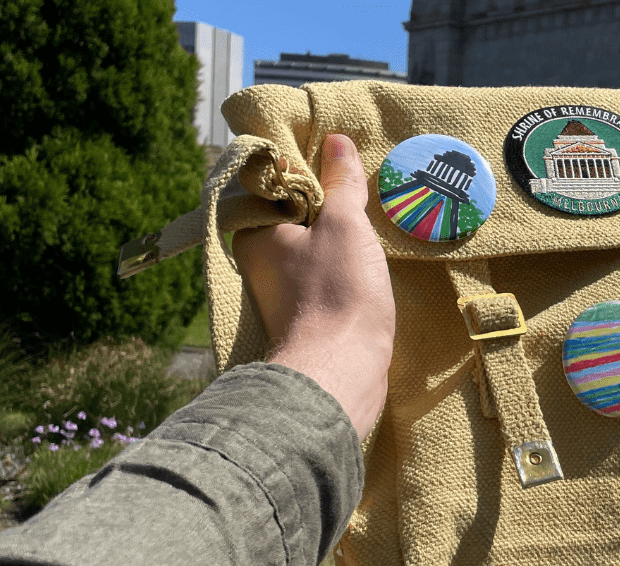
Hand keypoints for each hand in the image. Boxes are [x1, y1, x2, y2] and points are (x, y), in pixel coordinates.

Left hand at [233, 135, 394, 438]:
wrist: (340, 371)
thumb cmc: (337, 293)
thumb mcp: (345, 225)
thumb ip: (342, 182)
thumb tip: (337, 140)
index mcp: (254, 231)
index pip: (272, 183)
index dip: (305, 167)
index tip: (336, 157)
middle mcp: (258, 260)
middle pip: (291, 215)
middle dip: (324, 202)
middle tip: (358, 184)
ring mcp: (280, 290)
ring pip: (307, 245)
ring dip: (334, 233)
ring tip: (366, 218)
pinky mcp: (303, 314)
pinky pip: (319, 273)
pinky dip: (338, 262)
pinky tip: (363, 260)